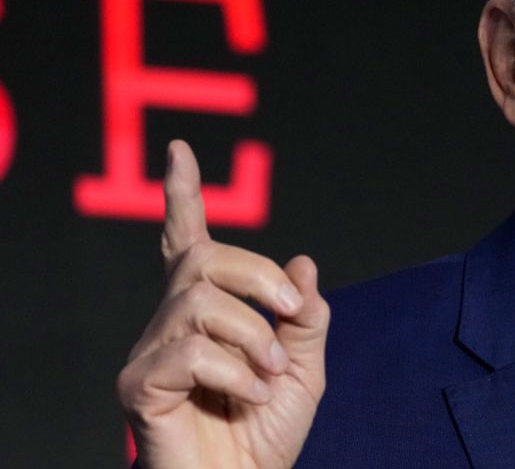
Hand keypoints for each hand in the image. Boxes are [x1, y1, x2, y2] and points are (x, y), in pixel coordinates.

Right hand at [118, 140, 329, 467]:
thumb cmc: (265, 433)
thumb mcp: (304, 368)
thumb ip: (305, 318)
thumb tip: (304, 263)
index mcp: (209, 313)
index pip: (188, 243)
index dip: (184, 198)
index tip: (181, 153)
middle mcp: (172, 324)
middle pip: (205, 260)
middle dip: (258, 277)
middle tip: (290, 314)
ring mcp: (152, 353)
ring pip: (200, 302)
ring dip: (252, 337)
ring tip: (268, 376)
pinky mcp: (139, 386)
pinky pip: (190, 351)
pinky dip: (236, 372)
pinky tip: (248, 396)